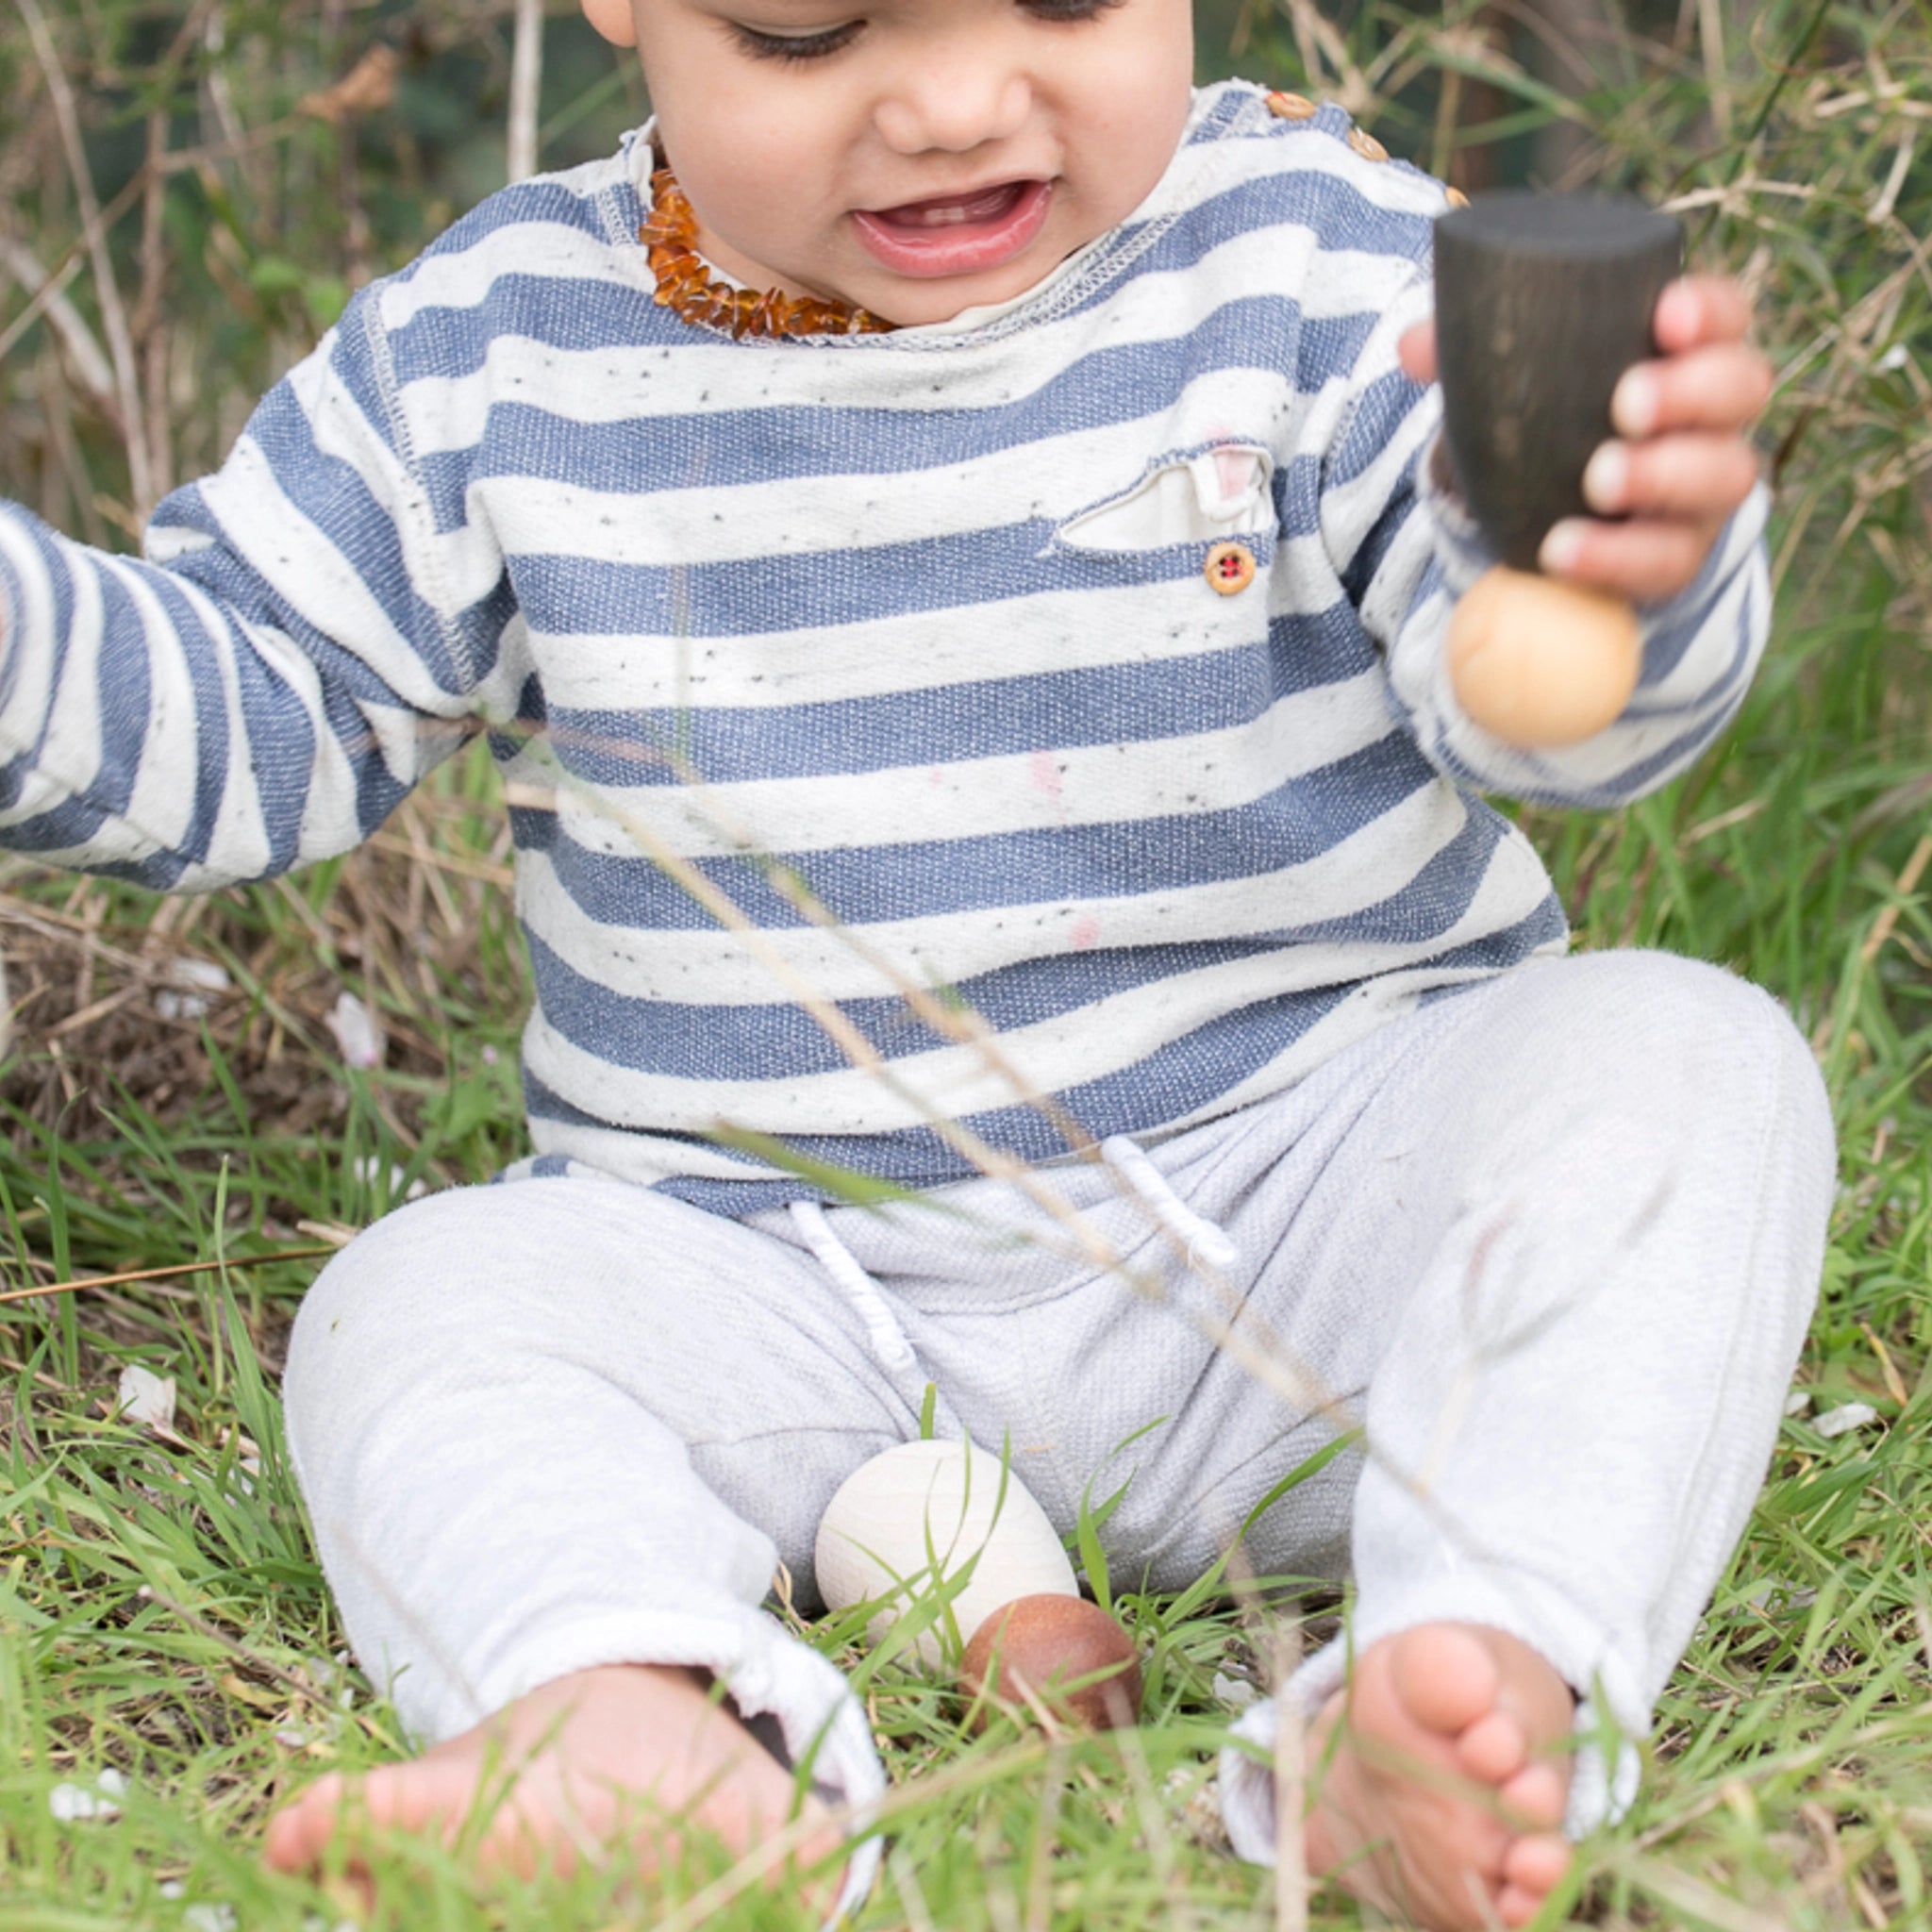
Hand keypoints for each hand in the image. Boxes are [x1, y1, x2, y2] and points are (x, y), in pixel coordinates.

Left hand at [1400, 276, 1772, 602]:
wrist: (1562, 517)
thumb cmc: (1554, 422)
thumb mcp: (1518, 384)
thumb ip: (1472, 355)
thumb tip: (1413, 346)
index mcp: (1688, 353)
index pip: (1725, 316)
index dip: (1708, 311)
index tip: (1665, 315)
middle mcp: (1715, 418)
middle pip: (1742, 390)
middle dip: (1691, 392)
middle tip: (1628, 404)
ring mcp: (1707, 489)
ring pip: (1726, 476)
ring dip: (1664, 475)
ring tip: (1599, 480)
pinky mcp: (1679, 555)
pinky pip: (1669, 560)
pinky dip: (1616, 558)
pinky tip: (1563, 552)